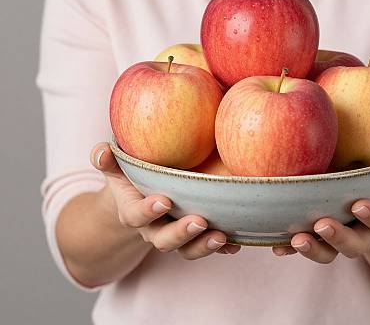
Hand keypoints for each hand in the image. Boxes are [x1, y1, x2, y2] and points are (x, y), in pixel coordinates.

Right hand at [90, 142, 240, 258]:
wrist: (140, 199)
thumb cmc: (130, 176)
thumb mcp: (116, 167)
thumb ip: (106, 159)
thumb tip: (102, 152)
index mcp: (133, 211)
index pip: (136, 215)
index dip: (148, 211)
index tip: (163, 200)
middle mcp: (153, 228)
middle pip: (164, 240)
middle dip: (181, 233)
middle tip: (199, 221)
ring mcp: (175, 234)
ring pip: (187, 248)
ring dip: (203, 245)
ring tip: (222, 236)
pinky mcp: (195, 236)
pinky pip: (206, 246)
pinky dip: (223, 248)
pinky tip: (237, 243)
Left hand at [272, 145, 369, 262]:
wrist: (369, 194)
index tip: (359, 205)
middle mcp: (362, 231)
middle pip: (355, 245)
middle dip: (339, 238)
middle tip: (322, 225)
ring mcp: (339, 236)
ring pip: (328, 252)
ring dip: (313, 249)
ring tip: (296, 239)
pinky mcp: (317, 236)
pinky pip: (304, 247)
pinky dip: (290, 248)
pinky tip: (276, 244)